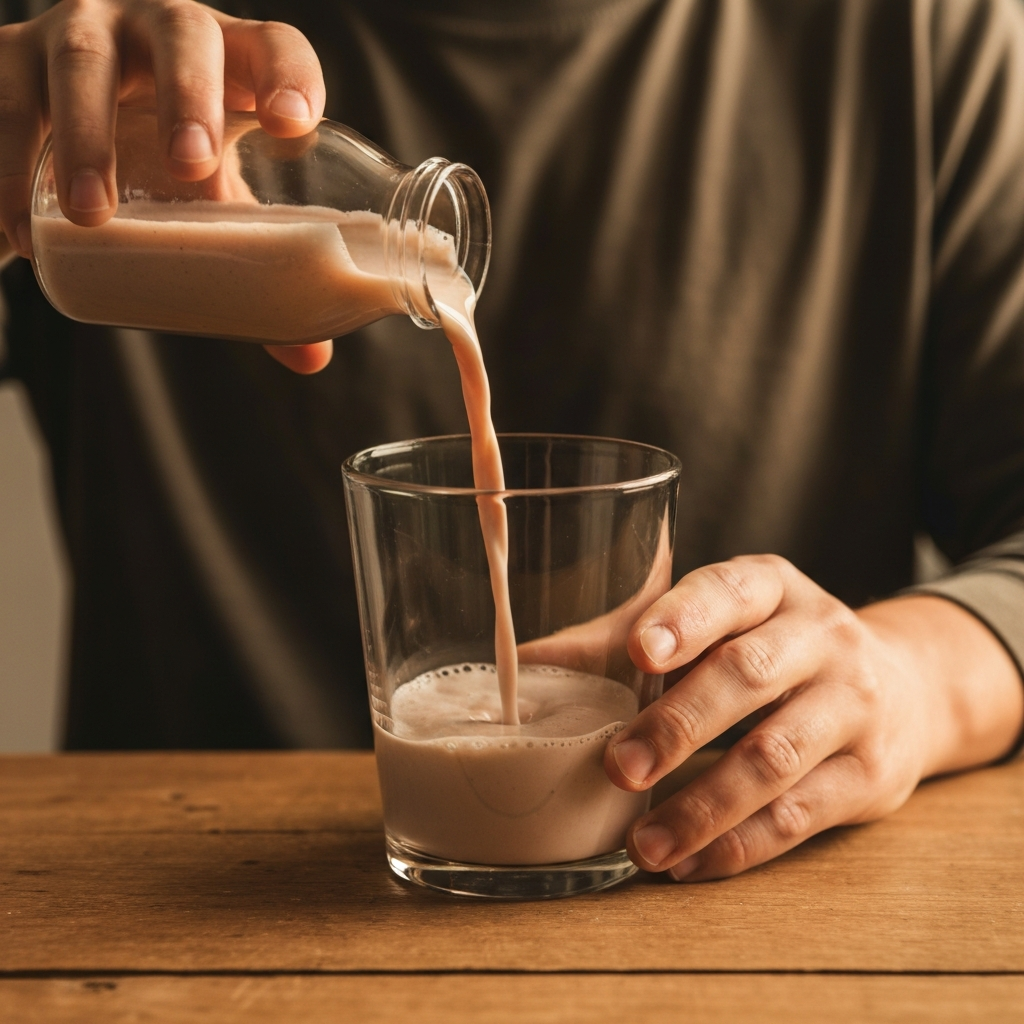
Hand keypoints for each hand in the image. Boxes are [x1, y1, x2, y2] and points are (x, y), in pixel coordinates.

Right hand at [0, 0, 331, 372]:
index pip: (272, 45)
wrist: (63, 131)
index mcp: (229, 63)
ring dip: (86, 136)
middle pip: (182, 33)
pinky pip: (4, 106)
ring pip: (82, 62)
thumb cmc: (165, 164)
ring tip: (93, 214)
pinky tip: (18, 233)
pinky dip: (6, 169)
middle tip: (191, 167)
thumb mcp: (214, 203)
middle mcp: (157, 30)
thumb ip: (260, 269)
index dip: (289, 76)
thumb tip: (310, 357)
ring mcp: (81, 35)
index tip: (293, 129)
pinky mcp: (10, 62)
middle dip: (189, 96)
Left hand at [606, 554, 1023, 880]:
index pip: (727, 591)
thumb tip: (526, 663)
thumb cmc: (774, 649)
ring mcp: (853, 704)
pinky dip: (740, 845)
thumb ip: (624, 638)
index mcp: (770, 586)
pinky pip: (800, 815)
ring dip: (702, 806)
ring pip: (774, 756)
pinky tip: (691, 863)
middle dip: (677, 724)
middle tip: (619, 767)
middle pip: (746, 676)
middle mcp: (819, 636)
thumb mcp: (717, 624)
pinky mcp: (870, 773)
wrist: (904, 688)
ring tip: (645, 842)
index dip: (683, 620)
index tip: (638, 651)